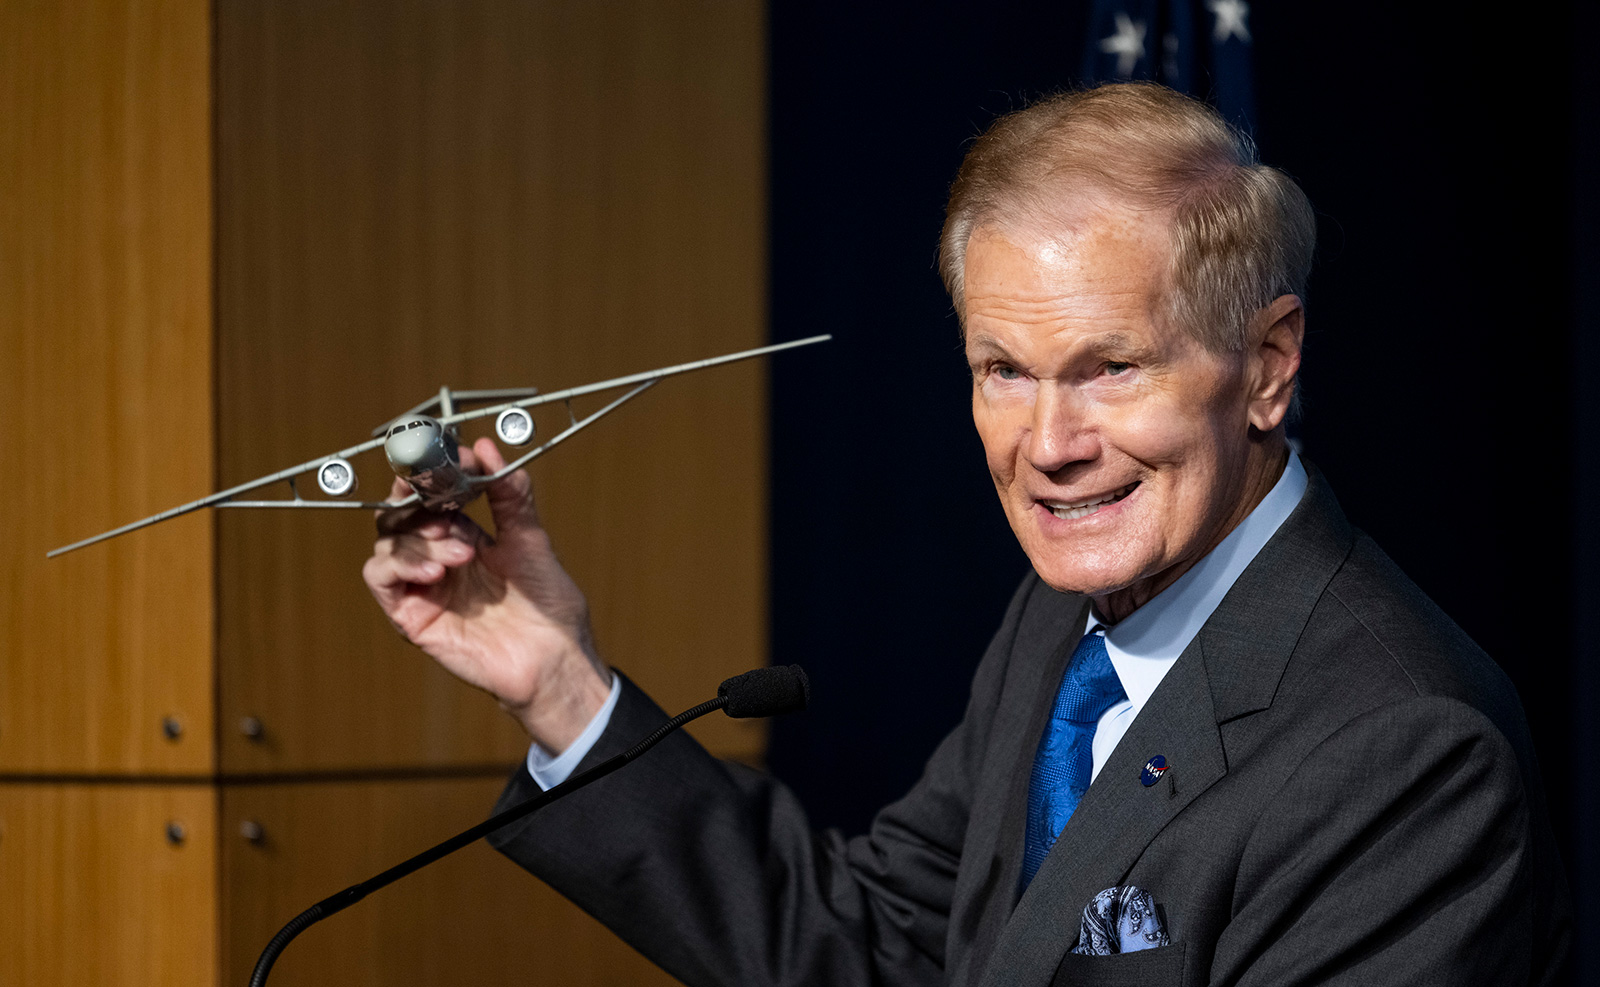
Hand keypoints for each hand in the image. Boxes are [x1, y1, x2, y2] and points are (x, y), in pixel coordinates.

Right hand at [362, 436, 611, 751]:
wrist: (555, 659)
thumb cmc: (548, 606)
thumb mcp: (531, 540)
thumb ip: (509, 496)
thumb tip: (487, 448)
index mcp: (464, 537)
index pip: (429, 495)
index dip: (433, 474)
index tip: (450, 458)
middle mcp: (437, 559)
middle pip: (398, 515)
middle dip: (415, 500)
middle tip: (441, 500)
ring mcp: (423, 587)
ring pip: (387, 543)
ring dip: (419, 539)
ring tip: (461, 551)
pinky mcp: (412, 616)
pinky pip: (381, 579)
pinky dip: (400, 565)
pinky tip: (436, 571)